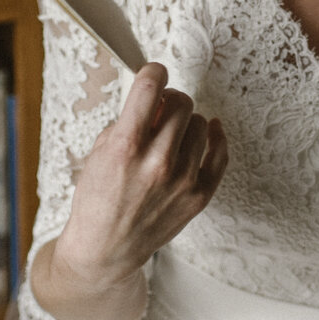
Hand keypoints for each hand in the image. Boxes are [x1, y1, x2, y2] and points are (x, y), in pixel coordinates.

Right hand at [53, 65, 227, 288]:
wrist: (106, 248)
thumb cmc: (98, 198)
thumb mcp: (100, 151)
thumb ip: (128, 120)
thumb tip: (155, 98)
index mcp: (125, 147)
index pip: (151, 86)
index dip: (153, 71)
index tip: (154, 73)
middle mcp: (157, 162)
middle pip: (182, 102)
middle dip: (169, 100)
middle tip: (160, 110)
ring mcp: (181, 180)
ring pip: (201, 123)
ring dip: (185, 122)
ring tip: (170, 135)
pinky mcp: (198, 195)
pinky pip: (220, 153)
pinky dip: (216, 136)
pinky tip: (210, 129)